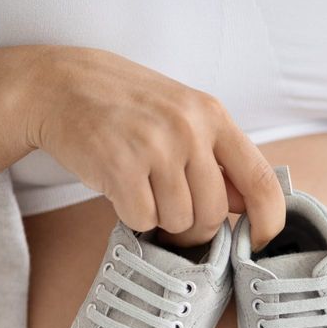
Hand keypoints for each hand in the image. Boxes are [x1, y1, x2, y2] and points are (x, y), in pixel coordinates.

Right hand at [23, 46, 284, 246]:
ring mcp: (156, 147)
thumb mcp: (182, 116)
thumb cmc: (127, 106)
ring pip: (178, 221)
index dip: (268, 221)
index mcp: (213, 116)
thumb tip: (245, 206)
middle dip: (194, 225)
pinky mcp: (121, 168)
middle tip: (169, 205)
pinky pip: (143, 220)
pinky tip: (120, 186)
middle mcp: (189, 129)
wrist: (58, 86)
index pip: (260, 180)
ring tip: (140, 185)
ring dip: (159, 217)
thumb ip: (217, 158)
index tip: (260, 242)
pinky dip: (131, 215)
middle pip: (213, 213)